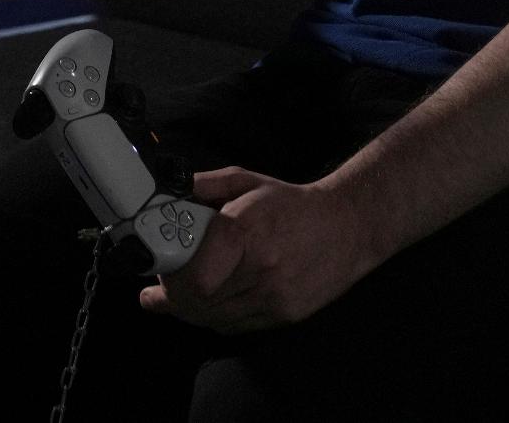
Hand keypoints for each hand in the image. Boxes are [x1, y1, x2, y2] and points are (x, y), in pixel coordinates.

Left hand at [137, 168, 373, 332]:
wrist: (348, 227)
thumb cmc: (293, 204)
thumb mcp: (245, 181)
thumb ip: (202, 187)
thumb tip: (167, 194)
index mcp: (247, 232)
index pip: (197, 274)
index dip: (171, 273)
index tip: (161, 262)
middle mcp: (261, 270)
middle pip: (199, 301)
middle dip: (172, 292)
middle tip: (163, 278)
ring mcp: (274, 298)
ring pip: (214, 319)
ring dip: (190, 308)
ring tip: (177, 292)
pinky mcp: (284, 316)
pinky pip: (235, 327)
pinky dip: (214, 316)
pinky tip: (208, 301)